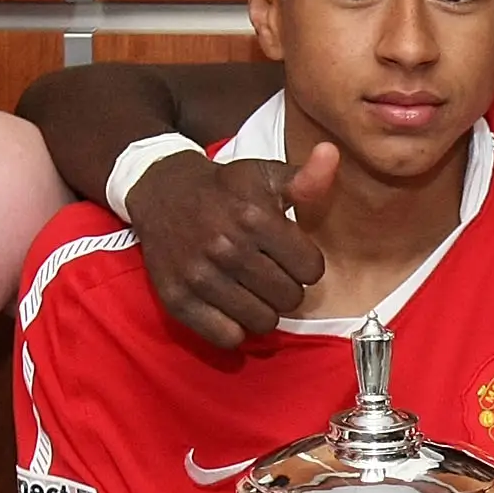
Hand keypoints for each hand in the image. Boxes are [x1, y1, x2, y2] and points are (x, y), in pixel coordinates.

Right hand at [132, 145, 336, 346]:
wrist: (162, 191)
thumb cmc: (224, 187)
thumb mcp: (265, 175)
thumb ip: (305, 178)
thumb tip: (332, 155)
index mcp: (254, 218)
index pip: (311, 270)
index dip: (306, 264)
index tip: (290, 255)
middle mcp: (226, 249)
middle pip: (289, 299)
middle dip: (286, 288)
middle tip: (270, 272)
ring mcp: (199, 277)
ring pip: (262, 322)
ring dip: (263, 309)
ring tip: (252, 289)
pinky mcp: (178, 299)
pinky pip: (227, 338)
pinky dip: (233, 328)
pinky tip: (230, 306)